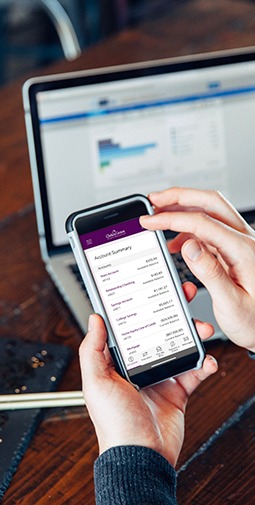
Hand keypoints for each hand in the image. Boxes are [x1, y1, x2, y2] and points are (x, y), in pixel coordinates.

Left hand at [79, 314, 216, 466]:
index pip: (130, 328)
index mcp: (117, 362)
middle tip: (184, 299)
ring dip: (193, 336)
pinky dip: (204, 364)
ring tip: (202, 330)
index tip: (152, 292)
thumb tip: (95, 320)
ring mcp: (159, 378)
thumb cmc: (114, 424)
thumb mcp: (96, 383)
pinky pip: (194, 372)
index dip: (141, 308)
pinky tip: (207, 360)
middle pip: (158, 332)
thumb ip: (92, 350)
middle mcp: (138, 367)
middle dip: (173, 315)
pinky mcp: (177, 392)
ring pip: (179, 348)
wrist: (141, 457)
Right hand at [140, 187, 254, 352]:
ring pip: (210, 212)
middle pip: (210, 203)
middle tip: (154, 200)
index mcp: (243, 251)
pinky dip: (189, 228)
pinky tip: (176, 242)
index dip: (171, 218)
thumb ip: (211, 274)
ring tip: (160, 217)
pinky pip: (211, 229)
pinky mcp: (235, 250)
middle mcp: (244, 241)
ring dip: (184, 208)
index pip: (202, 222)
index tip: (150, 221)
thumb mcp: (232, 304)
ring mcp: (240, 243)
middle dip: (179, 196)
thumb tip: (189, 246)